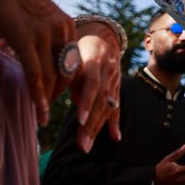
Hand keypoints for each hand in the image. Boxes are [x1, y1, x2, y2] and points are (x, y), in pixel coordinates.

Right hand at [0, 0, 76, 126]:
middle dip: (59, 95)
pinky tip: (39, 113)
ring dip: (48, 101)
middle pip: (67, 72)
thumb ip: (45, 34)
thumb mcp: (37, 16)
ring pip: (51, 77)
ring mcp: (45, 34)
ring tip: (42, 117)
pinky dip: (38, 96)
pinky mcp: (25, 39)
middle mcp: (62, 29)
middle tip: (48, 110)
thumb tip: (42, 53)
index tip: (60, 97)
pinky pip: (35, 74)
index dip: (69, 83)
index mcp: (68, 24)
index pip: (75, 62)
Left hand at [68, 23, 122, 152]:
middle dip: (91, 124)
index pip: (93, 84)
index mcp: (95, 60)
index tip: (79, 121)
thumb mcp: (71, 53)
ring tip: (86, 147)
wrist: (101, 37)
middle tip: (81, 146)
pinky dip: (114, 123)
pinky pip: (116, 106)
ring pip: (108, 106)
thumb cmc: (78, 47)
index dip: (87, 102)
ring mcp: (115, 80)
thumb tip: (67, 99)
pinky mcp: (117, 88)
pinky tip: (115, 138)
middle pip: (101, 101)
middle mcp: (108, 71)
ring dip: (97, 128)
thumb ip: (69, 73)